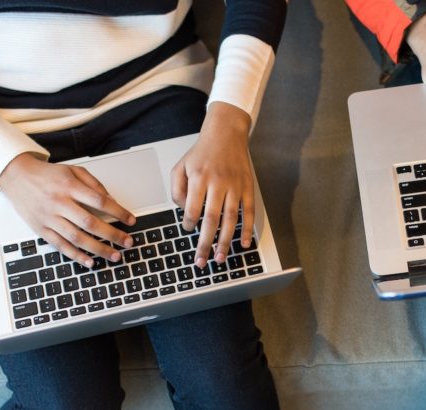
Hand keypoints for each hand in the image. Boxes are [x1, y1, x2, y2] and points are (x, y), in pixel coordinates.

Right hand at [0, 153, 134, 267]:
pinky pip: (60, 246)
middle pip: (91, 223)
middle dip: (112, 235)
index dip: (118, 212)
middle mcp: (59, 202)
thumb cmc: (47, 175)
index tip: (131, 220)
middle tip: (128, 242)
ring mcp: (49, 218)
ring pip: (77, 238)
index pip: (100, 201)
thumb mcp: (73, 170)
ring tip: (115, 256)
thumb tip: (112, 201)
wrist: (16, 177)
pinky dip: (76, 256)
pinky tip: (90, 262)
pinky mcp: (41, 229)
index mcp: (69, 186)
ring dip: (98, 249)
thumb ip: (94, 184)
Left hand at [171, 102, 255, 267]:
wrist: (226, 133)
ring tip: (220, 258)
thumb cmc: (202, 152)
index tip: (187, 229)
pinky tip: (243, 244)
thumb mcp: (180, 166)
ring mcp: (235, 186)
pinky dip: (247, 230)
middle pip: (211, 219)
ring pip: (230, 219)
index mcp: (199, 177)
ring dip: (225, 241)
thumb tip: (184, 211)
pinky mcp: (247, 188)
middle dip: (205, 243)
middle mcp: (218, 183)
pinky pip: (248, 212)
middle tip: (201, 261)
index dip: (188, 223)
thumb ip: (177, 189)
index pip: (192, 208)